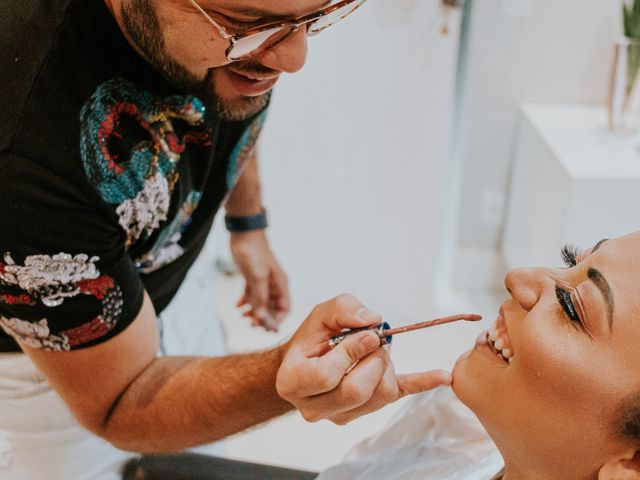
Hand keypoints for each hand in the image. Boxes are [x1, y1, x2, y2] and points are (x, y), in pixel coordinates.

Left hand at [230, 230, 289, 331]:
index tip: (265, 327)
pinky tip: (237, 306)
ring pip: (261, 303)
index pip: (284, 308)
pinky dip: (245, 302)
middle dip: (263, 318)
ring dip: (253, 312)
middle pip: (272, 308)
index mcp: (280, 284)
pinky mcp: (253, 278)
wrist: (244, 234)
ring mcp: (263, 281)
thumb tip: (261, 317)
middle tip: (252, 325)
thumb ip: (259, 298)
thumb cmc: (254, 252)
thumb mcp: (257, 277)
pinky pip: (251, 295)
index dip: (276, 319)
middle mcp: (274, 285)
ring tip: (243, 316)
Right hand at [276, 294, 451, 424]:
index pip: (325, 376)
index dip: (350, 353)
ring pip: (376, 397)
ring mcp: (340, 414)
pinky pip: (398, 396)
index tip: (366, 335)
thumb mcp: (319, 314)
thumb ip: (342, 309)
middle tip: (376, 340)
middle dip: (372, 361)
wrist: (306, 364)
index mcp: (294, 382)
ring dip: (385, 367)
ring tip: (377, 349)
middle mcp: (314, 406)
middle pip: (355, 391)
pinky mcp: (365, 411)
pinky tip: (442, 376)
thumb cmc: (311, 339)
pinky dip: (422, 383)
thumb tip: (372, 320)